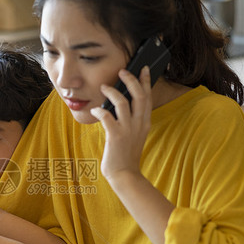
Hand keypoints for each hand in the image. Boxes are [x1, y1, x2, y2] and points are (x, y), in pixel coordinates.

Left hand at [90, 66, 152, 180]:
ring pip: (124, 103)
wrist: (124, 174)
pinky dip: (100, 110)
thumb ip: (131, 120)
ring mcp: (128, 130)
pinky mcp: (116, 136)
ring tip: (104, 87)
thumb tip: (120, 103)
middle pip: (139, 95)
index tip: (143, 69)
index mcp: (145, 122)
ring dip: (113, 92)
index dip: (145, 81)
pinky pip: (107, 117)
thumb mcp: (134, 134)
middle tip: (122, 71)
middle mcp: (139, 124)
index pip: (148, 97)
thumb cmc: (125, 154)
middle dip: (131, 80)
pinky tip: (95, 109)